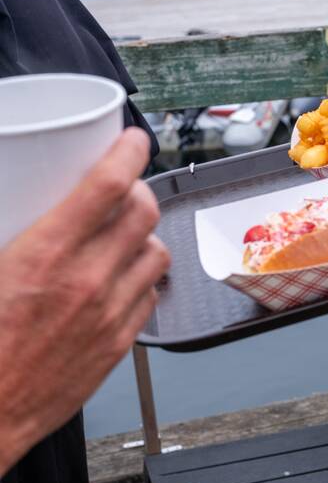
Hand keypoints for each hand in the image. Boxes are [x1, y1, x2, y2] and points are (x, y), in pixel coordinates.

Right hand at [0, 129, 170, 473]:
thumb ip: (1, 228)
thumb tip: (7, 201)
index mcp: (42, 257)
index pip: (106, 185)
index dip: (128, 152)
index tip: (132, 139)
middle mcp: (85, 281)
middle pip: (143, 211)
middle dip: (138, 189)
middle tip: (122, 186)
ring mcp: (109, 314)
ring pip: (156, 251)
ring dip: (144, 234)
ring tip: (122, 232)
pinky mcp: (118, 343)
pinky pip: (151, 295)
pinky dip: (143, 277)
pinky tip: (123, 275)